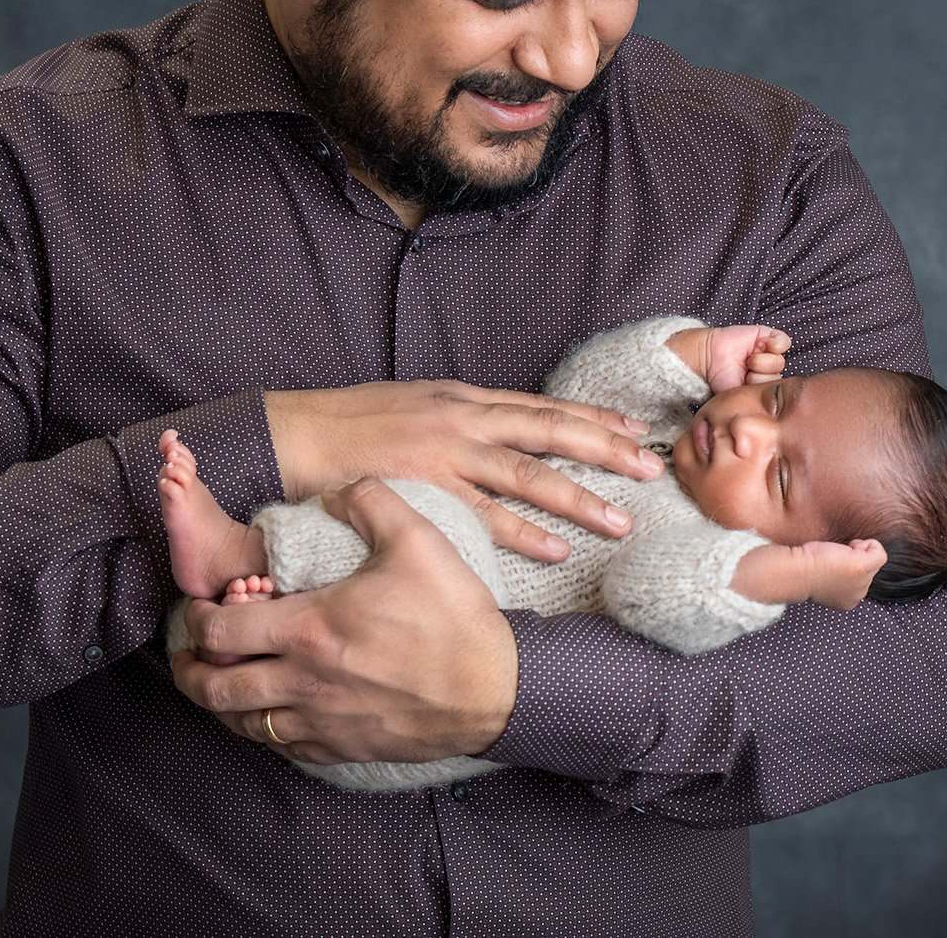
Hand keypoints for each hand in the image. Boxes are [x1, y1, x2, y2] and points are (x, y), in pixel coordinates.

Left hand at [169, 477, 517, 763]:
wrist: (494, 688)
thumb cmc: (452, 615)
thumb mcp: (416, 538)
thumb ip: (368, 500)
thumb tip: (335, 490)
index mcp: (308, 630)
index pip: (220, 631)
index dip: (197, 619)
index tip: (202, 606)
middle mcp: (303, 682)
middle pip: (215, 690)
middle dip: (190, 670)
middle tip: (188, 653)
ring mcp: (321, 722)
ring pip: (243, 725)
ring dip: (221, 704)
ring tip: (219, 683)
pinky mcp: (343, 748)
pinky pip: (283, 748)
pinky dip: (263, 730)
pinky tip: (270, 712)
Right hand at [264, 379, 660, 563]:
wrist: (294, 435)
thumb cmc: (350, 425)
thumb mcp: (415, 407)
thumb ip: (459, 421)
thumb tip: (499, 435)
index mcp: (463, 397)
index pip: (542, 406)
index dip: (592, 419)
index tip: (635, 430)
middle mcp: (463, 419)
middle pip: (550, 431)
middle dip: (605, 450)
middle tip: (652, 469)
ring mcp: (445, 454)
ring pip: (528, 474)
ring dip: (578, 498)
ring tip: (620, 520)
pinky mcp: (424, 489)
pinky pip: (483, 516)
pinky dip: (523, 532)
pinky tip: (556, 549)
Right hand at [666, 324, 791, 393]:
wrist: (707, 360)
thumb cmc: (720, 381)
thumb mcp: (740, 399)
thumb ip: (757, 405)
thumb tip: (771, 419)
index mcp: (764, 386)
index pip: (777, 393)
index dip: (763, 390)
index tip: (746, 385)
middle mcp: (768, 370)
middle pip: (778, 376)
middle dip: (760, 377)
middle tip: (745, 373)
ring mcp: (769, 353)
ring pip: (779, 361)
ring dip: (761, 362)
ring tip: (747, 360)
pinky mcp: (768, 336)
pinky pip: (784, 341)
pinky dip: (774, 344)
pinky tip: (760, 345)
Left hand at [730, 537, 885, 609]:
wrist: (796, 572)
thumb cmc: (802, 570)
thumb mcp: (822, 575)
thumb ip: (836, 575)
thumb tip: (842, 562)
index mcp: (847, 600)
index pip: (857, 577)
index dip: (846, 563)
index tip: (829, 562)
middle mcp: (858, 595)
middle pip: (866, 568)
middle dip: (853, 556)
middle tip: (833, 556)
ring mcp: (863, 582)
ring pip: (872, 559)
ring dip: (857, 550)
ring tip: (838, 553)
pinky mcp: (865, 568)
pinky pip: (880, 553)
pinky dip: (869, 544)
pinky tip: (851, 546)